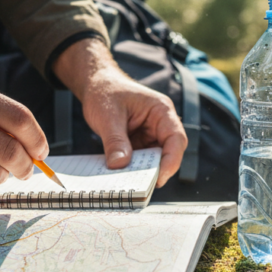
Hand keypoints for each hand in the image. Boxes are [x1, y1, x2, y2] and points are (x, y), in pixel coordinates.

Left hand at [53, 38, 187, 186]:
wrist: (96, 84)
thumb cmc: (105, 91)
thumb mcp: (107, 115)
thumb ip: (115, 141)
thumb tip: (119, 166)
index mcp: (161, 111)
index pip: (176, 139)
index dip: (171, 161)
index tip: (159, 178)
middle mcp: (160, 124)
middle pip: (168, 153)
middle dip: (156, 170)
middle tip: (141, 187)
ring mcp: (150, 135)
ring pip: (153, 159)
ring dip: (142, 171)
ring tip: (127, 183)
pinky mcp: (140, 143)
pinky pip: (140, 160)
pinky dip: (132, 168)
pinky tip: (120, 176)